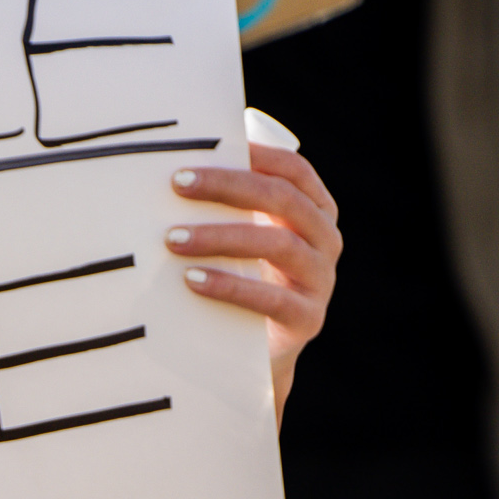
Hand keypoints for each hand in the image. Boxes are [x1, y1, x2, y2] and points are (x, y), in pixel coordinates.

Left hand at [167, 111, 340, 420]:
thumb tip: (172, 162)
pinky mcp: (307, 319)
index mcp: (314, 209)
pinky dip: (230, 286)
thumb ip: (227, 202)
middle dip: (228, 187)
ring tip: (172, 239)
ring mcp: (321, 280)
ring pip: (280, 245)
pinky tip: (192, 280)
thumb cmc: (242, 275)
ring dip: (222, 237)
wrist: (256, 349)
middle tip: (178, 184)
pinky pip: (273, 299)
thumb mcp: (241, 234)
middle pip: (284, 200)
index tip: (206, 149)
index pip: (293, 170)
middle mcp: (326, 239)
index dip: (256, 154)